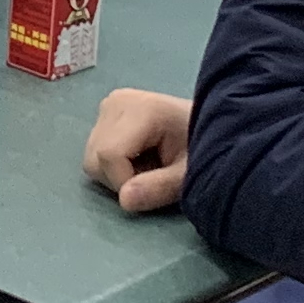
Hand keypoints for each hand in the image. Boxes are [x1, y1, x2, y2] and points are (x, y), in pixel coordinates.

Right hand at [84, 88, 193, 212]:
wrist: (212, 126)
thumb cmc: (203, 149)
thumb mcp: (188, 175)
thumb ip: (159, 188)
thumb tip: (124, 201)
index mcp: (140, 109)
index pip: (109, 154)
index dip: (124, 181)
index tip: (155, 186)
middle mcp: (116, 102)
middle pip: (95, 157)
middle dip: (120, 179)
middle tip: (156, 175)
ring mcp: (109, 105)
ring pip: (92, 157)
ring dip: (116, 173)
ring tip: (150, 166)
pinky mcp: (106, 112)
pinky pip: (95, 150)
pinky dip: (113, 164)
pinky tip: (140, 157)